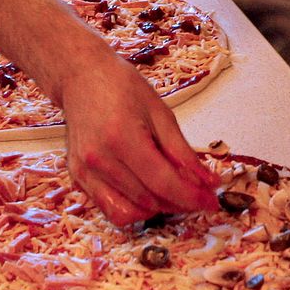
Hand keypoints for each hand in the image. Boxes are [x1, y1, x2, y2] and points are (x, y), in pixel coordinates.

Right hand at [57, 51, 217, 225]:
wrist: (81, 76)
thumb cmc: (121, 86)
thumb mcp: (160, 112)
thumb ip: (182, 151)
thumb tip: (208, 181)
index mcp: (121, 137)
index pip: (162, 182)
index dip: (191, 196)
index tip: (212, 201)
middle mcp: (99, 159)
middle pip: (148, 200)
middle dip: (180, 203)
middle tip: (199, 194)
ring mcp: (84, 171)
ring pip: (129, 213)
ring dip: (158, 209)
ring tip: (173, 192)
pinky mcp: (78, 177)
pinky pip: (109, 209)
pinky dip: (134, 209)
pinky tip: (149, 193)